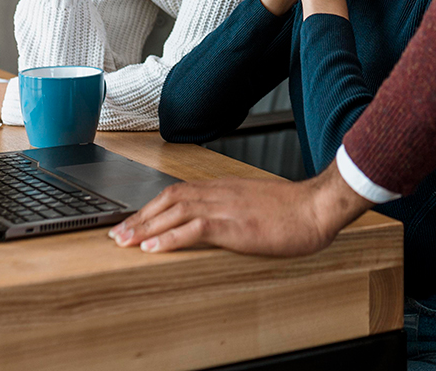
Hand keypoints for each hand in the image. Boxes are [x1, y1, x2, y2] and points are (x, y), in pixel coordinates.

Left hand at [109, 159, 370, 254]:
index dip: (153, 205)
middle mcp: (222, 192)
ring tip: (124, 241)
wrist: (317, 207)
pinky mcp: (235, 225)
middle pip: (171, 198)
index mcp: (227, 187)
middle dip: (141, 215)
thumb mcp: (260, 203)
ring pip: (176, 211)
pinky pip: (195, 228)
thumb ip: (238, 207)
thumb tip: (224, 219)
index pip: (181, 191)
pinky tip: (153, 247)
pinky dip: (170, 237)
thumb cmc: (295, 209)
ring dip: (146, 226)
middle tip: (117, 233)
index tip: (134, 219)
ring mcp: (227, 207)